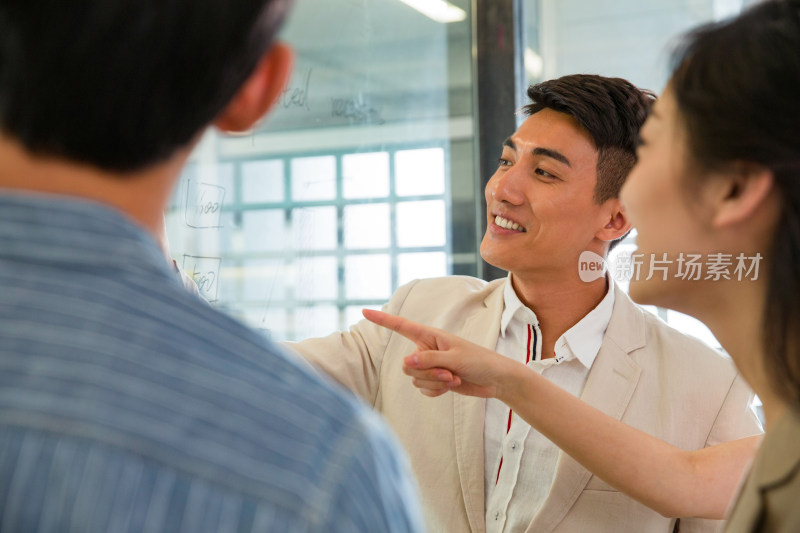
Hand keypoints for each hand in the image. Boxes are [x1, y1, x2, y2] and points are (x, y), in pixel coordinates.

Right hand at [362, 309, 520, 398]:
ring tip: (455, 378)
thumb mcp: (455, 358)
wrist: (495, 379)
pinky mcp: (434, 380)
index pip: (401, 326)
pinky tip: (451, 386)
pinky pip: (422, 389)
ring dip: (435, 382)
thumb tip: (405, 362)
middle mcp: (426, 349)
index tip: (364, 310)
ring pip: (415, 379)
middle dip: (427, 372)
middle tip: (450, 372)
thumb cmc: (479, 361)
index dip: (383, 319)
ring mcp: (429, 366)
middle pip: (407, 365)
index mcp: (430, 336)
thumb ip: (429, 360)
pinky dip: (436, 391)